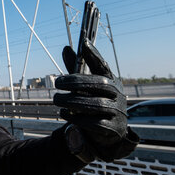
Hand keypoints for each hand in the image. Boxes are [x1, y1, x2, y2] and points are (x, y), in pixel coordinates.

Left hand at [53, 39, 137, 161]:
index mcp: (112, 80)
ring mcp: (118, 111)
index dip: (94, 54)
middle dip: (75, 82)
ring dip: (72, 101)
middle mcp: (118, 94)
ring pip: (95, 104)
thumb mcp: (87, 86)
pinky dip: (77, 118)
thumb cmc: (94, 101)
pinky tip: (64, 113)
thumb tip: (66, 48)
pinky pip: (94, 122)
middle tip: (57, 82)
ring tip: (57, 99)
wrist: (109, 132)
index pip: (103, 65)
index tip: (84, 42)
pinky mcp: (113, 128)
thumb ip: (77, 68)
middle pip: (98, 83)